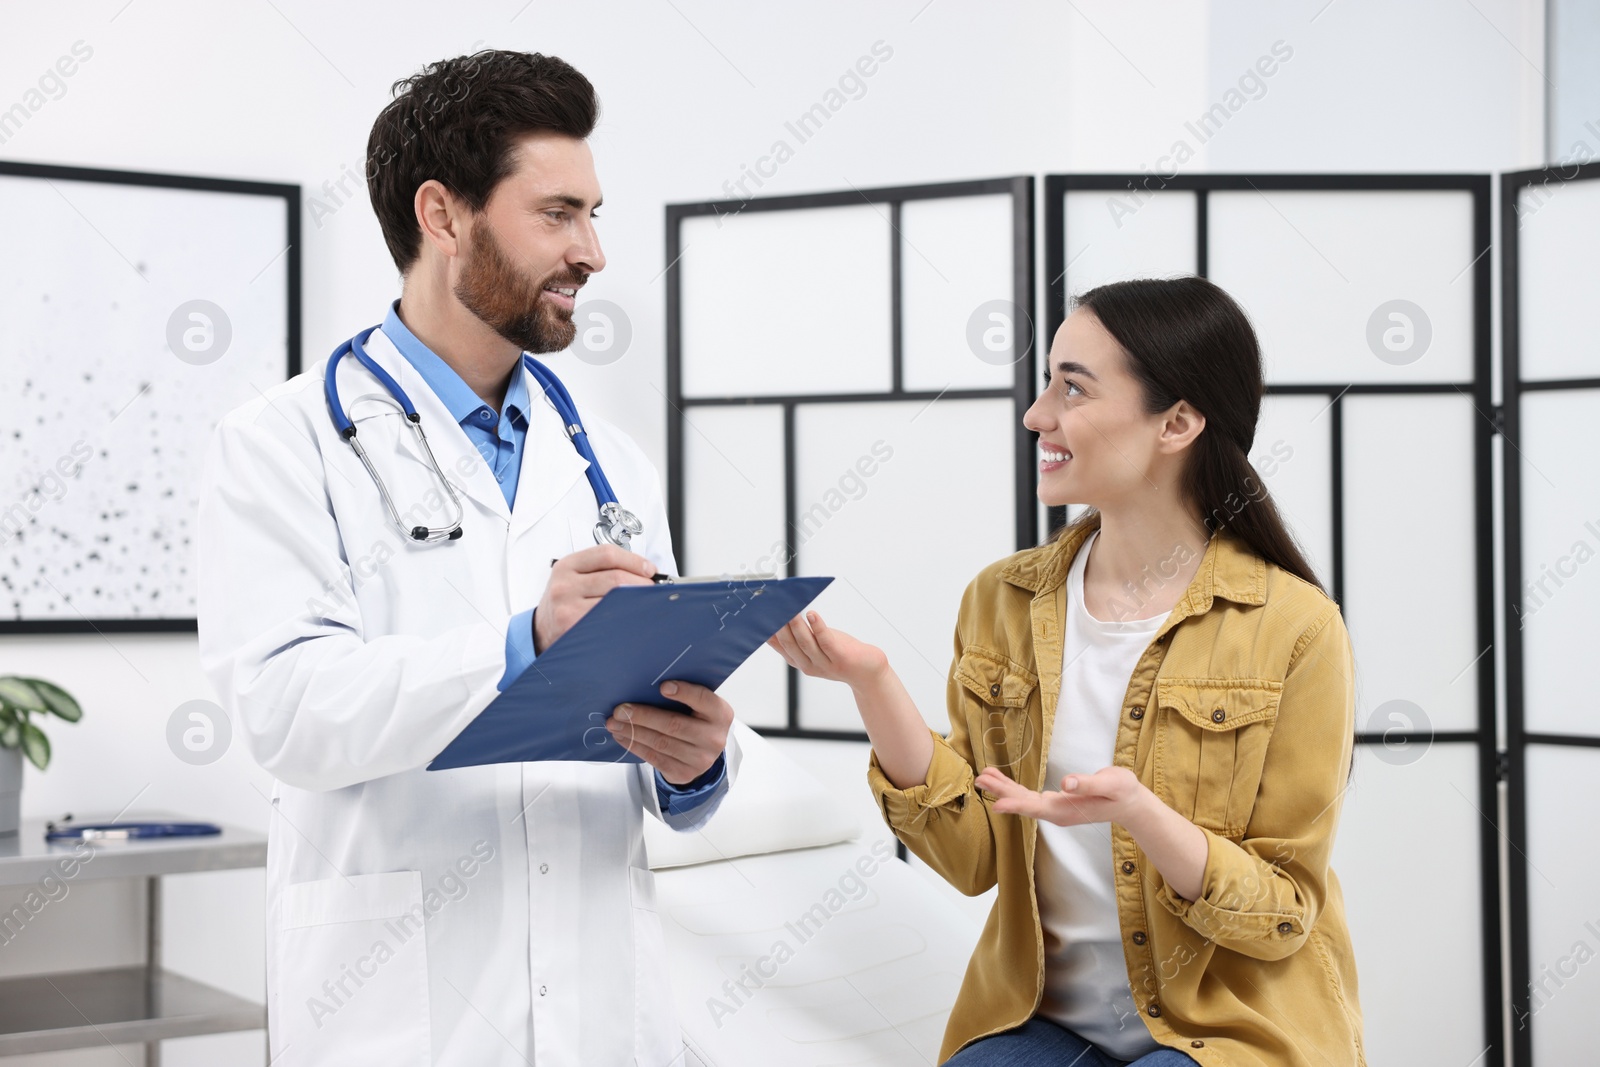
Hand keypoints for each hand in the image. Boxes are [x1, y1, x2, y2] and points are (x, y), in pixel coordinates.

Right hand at [535, 545, 656, 653]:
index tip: (649, 569)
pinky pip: (608, 620)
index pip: (607, 554)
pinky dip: (625, 617)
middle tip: (651, 589)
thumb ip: (602, 568)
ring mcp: (567, 607)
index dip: (634, 560)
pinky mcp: (573, 626)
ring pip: (615, 599)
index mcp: (567, 565)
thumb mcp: (574, 576)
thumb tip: (644, 570)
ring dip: (637, 600)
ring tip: (644, 602)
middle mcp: (565, 585)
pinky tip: (631, 617)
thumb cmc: (565, 601)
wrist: (542, 628)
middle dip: (641, 583)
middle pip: (615, 578)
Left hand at [605, 680, 733, 785]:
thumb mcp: (699, 706)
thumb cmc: (696, 720)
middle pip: (674, 725)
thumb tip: (645, 686)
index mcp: (720, 714)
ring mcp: (700, 759)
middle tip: (621, 710)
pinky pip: (655, 758)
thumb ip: (683, 697)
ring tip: (614, 723)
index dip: (684, 693)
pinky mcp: (684, 773)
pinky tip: (622, 737)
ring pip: (661, 743)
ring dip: (633, 732)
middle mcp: (714, 738)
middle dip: (643, 716)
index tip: (663, 686)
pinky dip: (635, 746)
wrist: (703, 753)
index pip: (704, 700)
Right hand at [766, 611, 887, 688]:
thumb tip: (780, 615)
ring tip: (790, 611)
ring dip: (796, 626)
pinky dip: (818, 627)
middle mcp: (808, 665)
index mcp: (799, 661)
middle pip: (790, 644)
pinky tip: (812, 615)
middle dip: (780, 627)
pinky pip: (826, 641)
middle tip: (773, 609)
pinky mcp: (840, 658)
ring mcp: (824, 664)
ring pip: (806, 643)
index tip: (760, 616)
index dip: (768, 632)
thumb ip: (798, 636)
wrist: (868, 672)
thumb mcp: (815, 646)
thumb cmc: (841, 653)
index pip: (779, 646)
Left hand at [974, 764, 1149, 828]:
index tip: (996, 804)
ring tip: (984, 777)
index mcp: (1067, 810)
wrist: (1131, 804)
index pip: (1037, 808)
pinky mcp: (1056, 803)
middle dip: (1001, 792)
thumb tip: (1066, 783)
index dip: (1016, 805)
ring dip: (1003, 789)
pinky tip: (1003, 782)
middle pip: (1024, 803)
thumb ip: (1088, 784)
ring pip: (1024, 800)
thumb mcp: (1110, 784)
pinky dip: (1013, 789)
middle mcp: (1057, 812)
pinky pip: (1029, 797)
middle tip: (979, 779)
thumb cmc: (1122, 792)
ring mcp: (1055, 809)